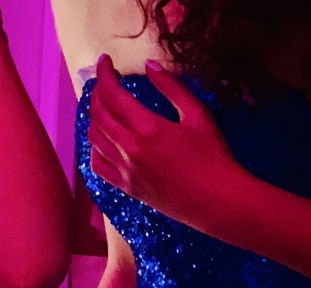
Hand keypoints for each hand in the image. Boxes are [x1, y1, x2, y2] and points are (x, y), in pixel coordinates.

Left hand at [88, 55, 254, 227]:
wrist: (217, 201)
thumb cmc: (214, 157)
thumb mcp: (198, 115)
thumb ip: (172, 88)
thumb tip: (150, 67)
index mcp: (147, 128)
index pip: (113, 94)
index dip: (104, 75)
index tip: (105, 62)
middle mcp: (129, 149)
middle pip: (98, 114)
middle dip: (97, 91)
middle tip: (104, 80)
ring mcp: (125, 171)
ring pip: (94, 138)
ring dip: (93, 116)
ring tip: (101, 104)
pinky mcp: (127, 187)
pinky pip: (98, 165)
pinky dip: (94, 148)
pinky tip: (102, 139)